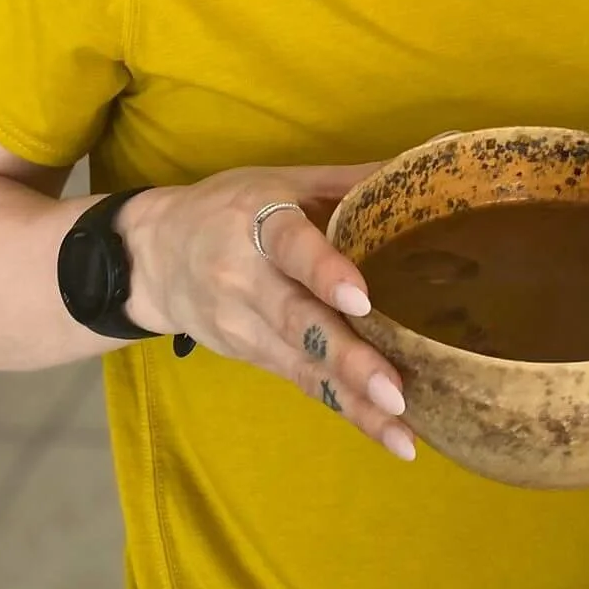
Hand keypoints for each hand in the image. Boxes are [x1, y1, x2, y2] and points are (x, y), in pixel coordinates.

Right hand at [118, 165, 415, 462]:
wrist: (154, 258)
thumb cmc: (231, 207)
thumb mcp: (284, 181)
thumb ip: (352, 180)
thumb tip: (434, 156)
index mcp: (258, 220)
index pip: (291, 245)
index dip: (324, 271)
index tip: (361, 300)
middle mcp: (246, 278)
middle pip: (299, 320)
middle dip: (348, 357)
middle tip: (395, 390)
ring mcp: (244, 326)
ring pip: (303, 363)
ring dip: (353, 399)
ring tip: (400, 428)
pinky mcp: (252, 357)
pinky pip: (302, 382)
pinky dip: (344, 409)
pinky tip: (386, 432)